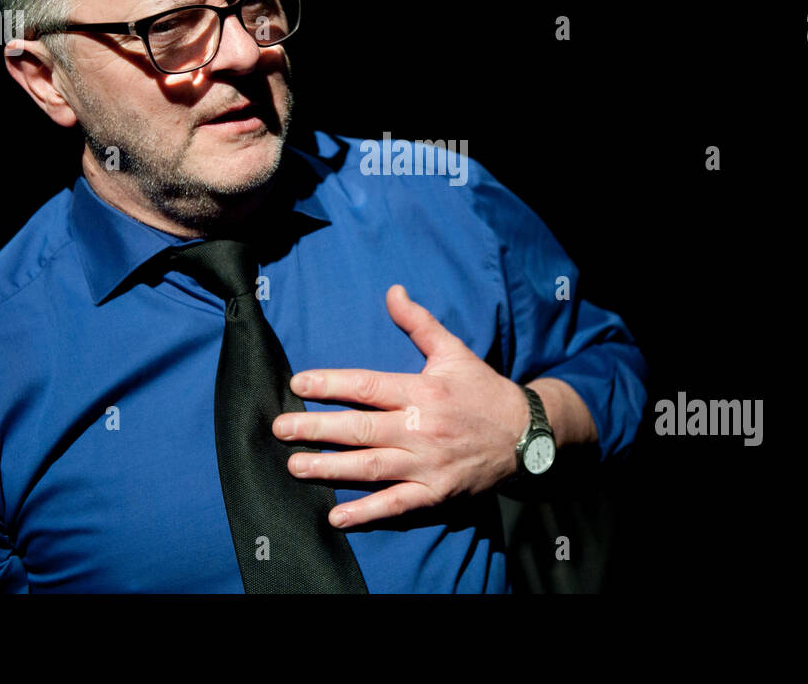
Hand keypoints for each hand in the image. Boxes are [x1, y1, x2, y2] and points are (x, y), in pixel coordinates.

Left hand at [272, 283, 529, 527]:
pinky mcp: (435, 494)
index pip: (368, 386)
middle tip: (280, 429)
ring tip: (295, 466)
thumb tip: (392, 291)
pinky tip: (336, 517)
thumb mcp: (454, 351)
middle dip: (316, 429)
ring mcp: (427, 464)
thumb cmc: (483, 390)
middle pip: (360, 429)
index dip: (331, 385)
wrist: (527, 436)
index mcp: (422, 391)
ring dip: (330, 469)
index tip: (299, 384)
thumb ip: (419, 323)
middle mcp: (421, 428)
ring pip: (371, 468)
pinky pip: (396, 505)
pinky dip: (366, 513)